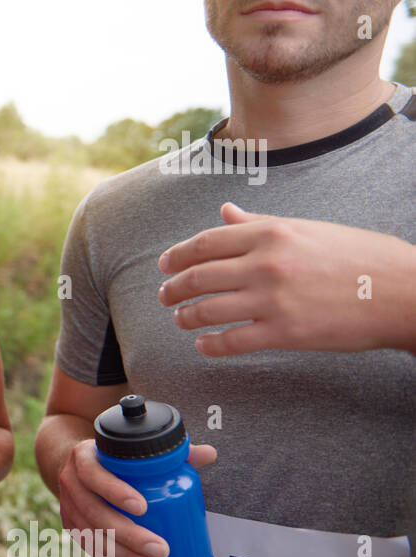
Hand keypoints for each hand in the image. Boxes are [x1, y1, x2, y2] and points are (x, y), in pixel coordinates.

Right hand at [57, 438, 216, 556]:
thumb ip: (170, 451)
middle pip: (96, 514)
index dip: (115, 492)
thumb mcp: (133, 449)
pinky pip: (90, 550)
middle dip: (130, 536)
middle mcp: (70, 483)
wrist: (76, 466)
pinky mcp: (71, 527)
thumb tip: (209, 454)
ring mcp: (68, 507)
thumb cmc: (113, 457)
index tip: (143, 508)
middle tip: (162, 550)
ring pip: (94, 537)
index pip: (94, 474)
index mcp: (83, 458)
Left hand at [158, 203, 415, 356]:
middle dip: (173, 288)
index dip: (177, 256)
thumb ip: (260, 223)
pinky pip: (231, 341)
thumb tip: (226, 211)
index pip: (205, 242)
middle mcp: (266, 263)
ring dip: (185, 316)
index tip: (165, 266)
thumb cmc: (360, 258)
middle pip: (198, 276)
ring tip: (180, 319)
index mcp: (271, 232)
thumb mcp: (307, 229)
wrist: (402, 291)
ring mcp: (272, 299)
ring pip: (207, 310)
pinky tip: (204, 344)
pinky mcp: (284, 333)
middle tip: (164, 295)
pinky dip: (210, 344)